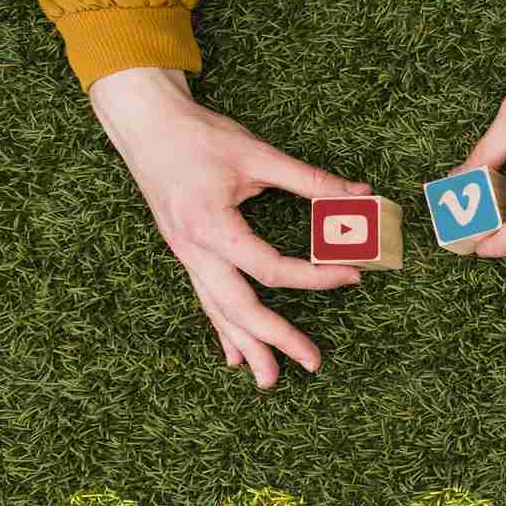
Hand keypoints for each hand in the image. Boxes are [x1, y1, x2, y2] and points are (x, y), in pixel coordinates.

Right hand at [89, 67, 367, 387]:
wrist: (146, 125)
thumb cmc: (200, 136)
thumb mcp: (258, 154)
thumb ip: (310, 180)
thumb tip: (360, 194)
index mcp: (212, 227)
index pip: (271, 268)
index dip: (316, 278)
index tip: (353, 276)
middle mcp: (194, 249)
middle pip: (238, 306)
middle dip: (276, 338)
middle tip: (313, 362)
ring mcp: (185, 255)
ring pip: (217, 311)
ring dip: (246, 345)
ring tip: (269, 380)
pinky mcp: (185, 252)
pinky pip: (205, 299)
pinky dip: (222, 329)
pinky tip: (234, 356)